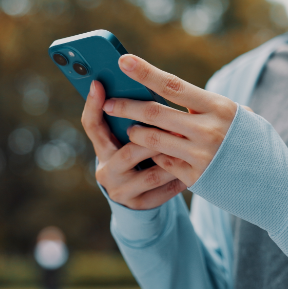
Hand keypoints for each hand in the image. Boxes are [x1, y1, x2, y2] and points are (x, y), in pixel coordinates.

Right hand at [81, 80, 188, 209]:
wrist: (139, 194)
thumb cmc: (138, 154)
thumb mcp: (129, 137)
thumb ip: (134, 118)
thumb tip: (147, 86)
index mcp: (102, 147)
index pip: (92, 125)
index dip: (93, 104)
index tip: (98, 83)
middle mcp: (106, 170)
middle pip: (128, 153)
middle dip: (155, 140)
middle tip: (177, 127)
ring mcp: (121, 191)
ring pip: (150, 175)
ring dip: (173, 161)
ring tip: (192, 148)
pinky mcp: (139, 205)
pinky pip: (163, 192)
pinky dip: (179, 180)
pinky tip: (195, 170)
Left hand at [102, 54, 252, 187]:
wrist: (276, 183)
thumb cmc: (254, 143)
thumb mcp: (238, 117)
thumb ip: (207, 108)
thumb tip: (171, 96)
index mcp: (220, 107)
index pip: (173, 85)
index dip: (145, 72)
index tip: (123, 61)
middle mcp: (208, 130)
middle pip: (155, 113)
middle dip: (127, 106)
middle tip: (110, 103)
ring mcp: (201, 156)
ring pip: (153, 140)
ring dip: (136, 133)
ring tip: (129, 128)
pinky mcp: (196, 178)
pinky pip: (164, 162)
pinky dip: (156, 154)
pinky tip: (153, 152)